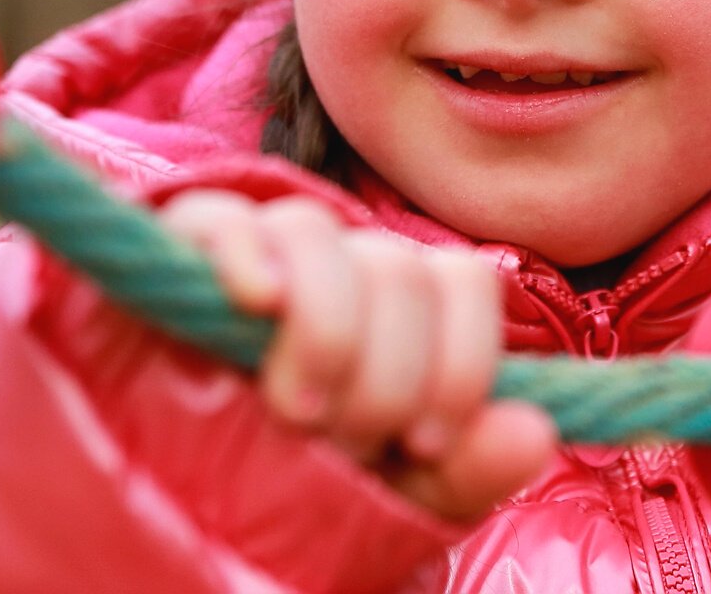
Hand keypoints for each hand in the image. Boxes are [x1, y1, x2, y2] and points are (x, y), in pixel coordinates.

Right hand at [160, 189, 557, 521]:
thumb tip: (534, 432)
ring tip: (294, 411)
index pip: (461, 281)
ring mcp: (258, 249)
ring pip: (315, 233)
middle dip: (383, 374)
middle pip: (396, 268)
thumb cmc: (296, 485)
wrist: (177, 492)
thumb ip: (464, 469)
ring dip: (322, 332)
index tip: (425, 441)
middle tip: (341, 439)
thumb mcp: (390, 494)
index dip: (460, 362)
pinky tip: (255, 300)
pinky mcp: (179, 252)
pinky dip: (245, 252)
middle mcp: (338, 263)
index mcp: (399, 308)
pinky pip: (221, 216)